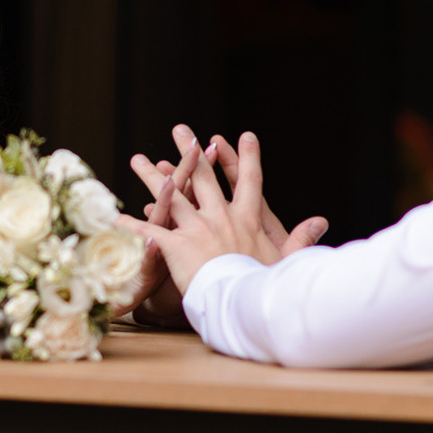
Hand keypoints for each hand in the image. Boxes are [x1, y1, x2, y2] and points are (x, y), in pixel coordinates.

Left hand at [122, 127, 327, 295]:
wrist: (246, 303)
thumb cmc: (268, 287)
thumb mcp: (287, 259)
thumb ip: (301, 238)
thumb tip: (321, 221)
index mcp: (246, 219)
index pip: (249, 180)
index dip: (248, 157)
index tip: (247, 135)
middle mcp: (220, 216)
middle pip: (203, 176)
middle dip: (190, 150)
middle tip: (181, 129)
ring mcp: (196, 228)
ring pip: (169, 195)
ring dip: (151, 176)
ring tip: (137, 158)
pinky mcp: (176, 245)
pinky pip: (147, 231)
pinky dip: (128, 224)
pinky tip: (111, 216)